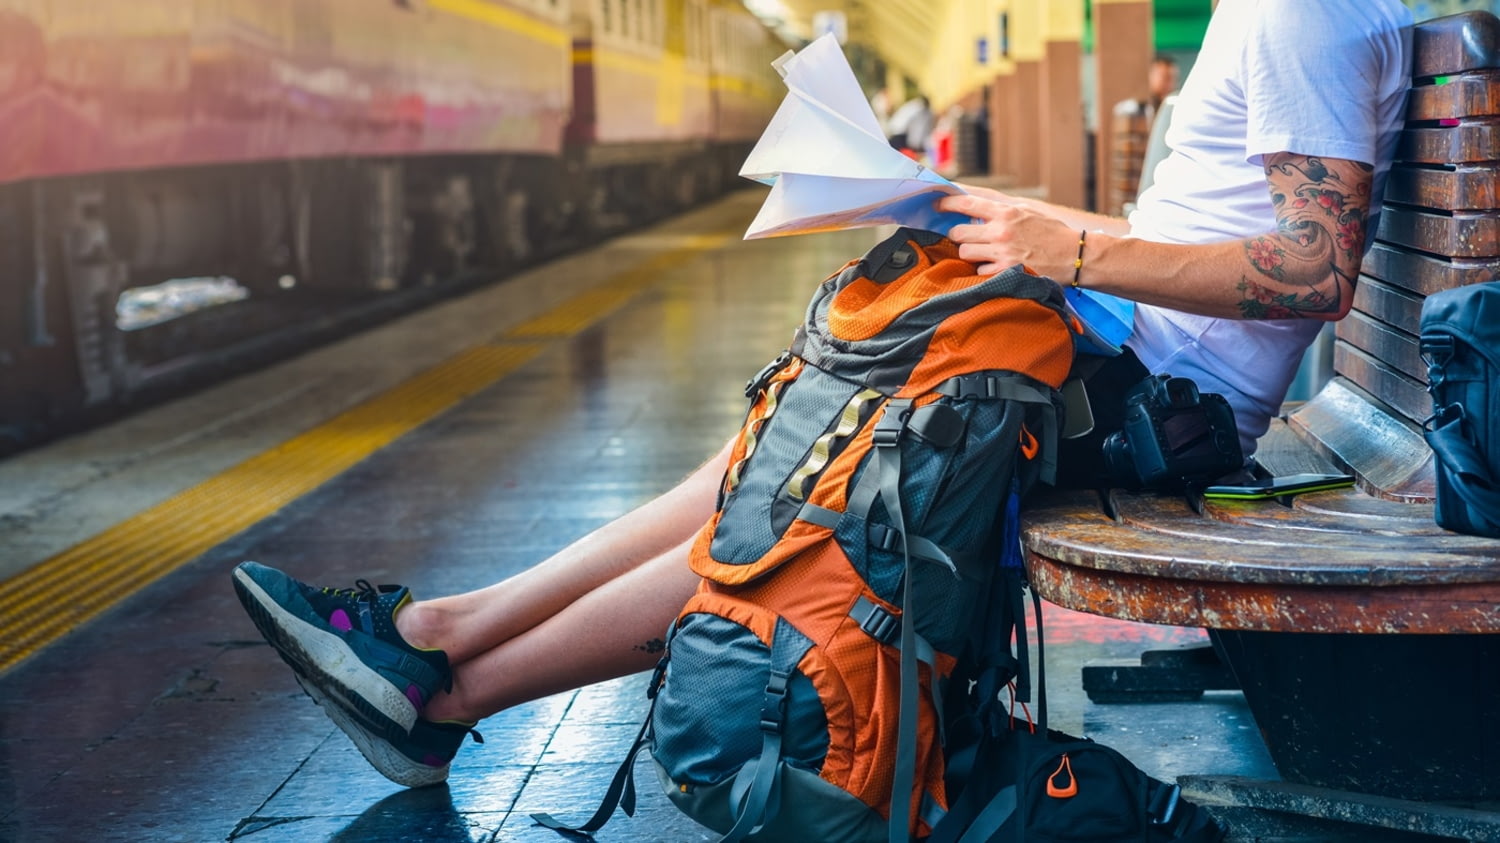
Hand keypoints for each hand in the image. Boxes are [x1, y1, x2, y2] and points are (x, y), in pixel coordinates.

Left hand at [936, 193, 1081, 279]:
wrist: (1075, 255)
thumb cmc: (1053, 233)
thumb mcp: (1029, 212)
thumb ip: (1003, 211)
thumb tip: (976, 208)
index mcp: (1006, 212)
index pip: (966, 203)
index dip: (946, 204)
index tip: (937, 206)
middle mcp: (1000, 231)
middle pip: (958, 232)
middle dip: (959, 235)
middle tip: (967, 237)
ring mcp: (1001, 253)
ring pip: (965, 252)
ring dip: (970, 253)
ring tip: (984, 253)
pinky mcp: (1005, 272)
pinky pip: (979, 271)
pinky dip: (984, 270)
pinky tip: (996, 266)